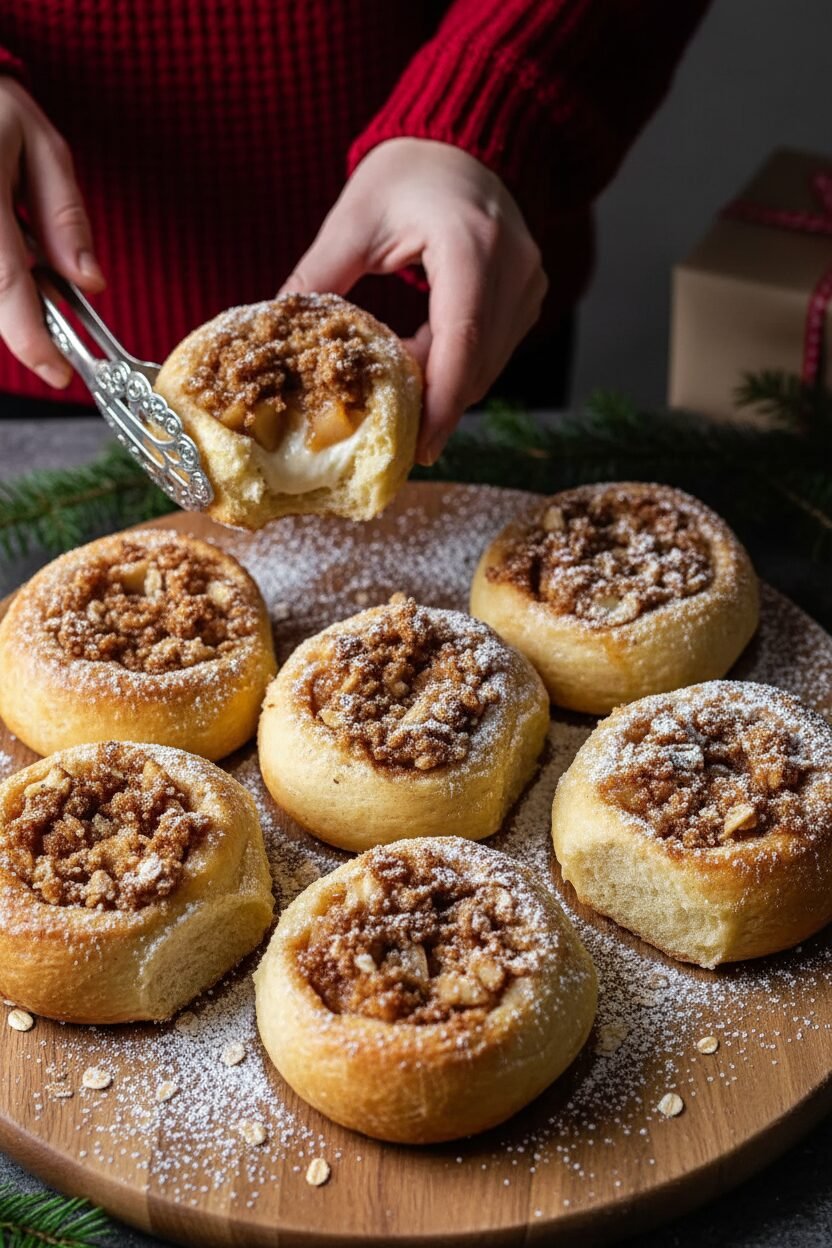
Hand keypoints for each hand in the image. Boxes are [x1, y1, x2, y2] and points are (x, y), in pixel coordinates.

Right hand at [0, 77, 103, 386]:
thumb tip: (90, 284)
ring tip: (15, 233)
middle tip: (50, 300)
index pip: (5, 283)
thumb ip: (65, 217)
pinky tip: (8, 244)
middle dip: (23, 316)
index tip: (59, 373)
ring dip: (7, 289)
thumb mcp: (41, 145)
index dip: (32, 339)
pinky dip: (0, 275)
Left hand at [281, 139, 546, 464]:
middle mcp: (513, 268)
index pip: (461, 340)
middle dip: (438, 410)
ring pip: (488, 365)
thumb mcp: (354, 220)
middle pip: (478, 365)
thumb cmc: (407, 173)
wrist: (462, 142)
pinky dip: (455, 368)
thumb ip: (318, 278)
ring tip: (398, 404)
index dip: (441, 401)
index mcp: (471, 244)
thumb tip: (275, 334)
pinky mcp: (527, 296)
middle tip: (396, 444)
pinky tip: (416, 369)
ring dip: (444, 390)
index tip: (418, 446)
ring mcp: (527, 284)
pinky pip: (491, 350)